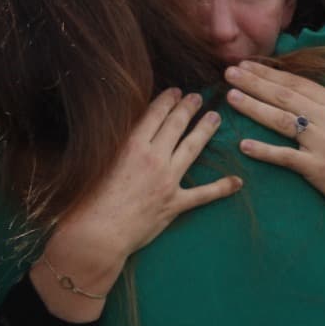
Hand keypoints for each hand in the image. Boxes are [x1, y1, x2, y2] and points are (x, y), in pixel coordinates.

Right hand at [31, 88, 242, 320]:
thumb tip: (125, 131)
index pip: (155, 114)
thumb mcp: (97, 162)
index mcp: (132, 145)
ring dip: (205, 130)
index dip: (168, 100)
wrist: (98, 234)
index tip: (176, 91)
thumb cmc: (87, 200)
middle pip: (176, 125)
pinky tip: (237, 181)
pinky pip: (203, 194)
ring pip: (192, 148)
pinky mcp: (175, 204)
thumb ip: (113, 146)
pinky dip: (222, 188)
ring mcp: (167, 181)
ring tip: (215, 118)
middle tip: (198, 97)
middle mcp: (154, 158)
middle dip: (188, 108)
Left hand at [224, 57, 324, 241]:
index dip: (271, 72)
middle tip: (228, 73)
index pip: (298, 83)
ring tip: (230, 97)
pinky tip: (244, 145)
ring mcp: (323, 145)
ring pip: (281, 121)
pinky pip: (286, 158)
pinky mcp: (318, 170)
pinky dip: (265, 151)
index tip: (247, 64)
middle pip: (284, 97)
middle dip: (254, 83)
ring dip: (253, 108)